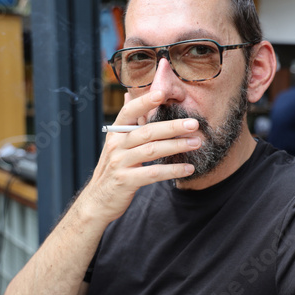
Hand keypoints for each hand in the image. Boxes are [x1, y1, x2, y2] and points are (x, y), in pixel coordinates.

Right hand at [76, 90, 200, 223]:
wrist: (97, 201)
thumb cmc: (113, 168)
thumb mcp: (116, 143)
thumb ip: (127, 122)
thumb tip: (129, 94)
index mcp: (116, 133)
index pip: (129, 112)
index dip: (144, 102)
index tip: (162, 93)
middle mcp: (116, 145)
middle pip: (147, 131)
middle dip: (172, 126)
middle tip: (194, 123)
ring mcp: (119, 163)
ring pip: (152, 150)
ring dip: (177, 146)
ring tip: (196, 143)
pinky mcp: (126, 181)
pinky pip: (153, 173)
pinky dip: (172, 170)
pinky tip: (188, 168)